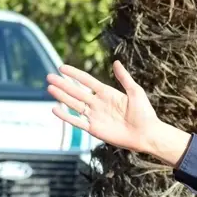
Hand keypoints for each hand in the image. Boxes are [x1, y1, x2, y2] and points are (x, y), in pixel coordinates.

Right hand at [46, 62, 189, 164]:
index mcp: (107, 93)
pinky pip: (77, 122)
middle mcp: (99, 103)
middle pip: (76, 92)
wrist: (147, 134)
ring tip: (49, 88)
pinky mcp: (94, 129)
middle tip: (49, 76)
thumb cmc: (145, 113)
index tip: (62, 67)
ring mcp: (95, 116)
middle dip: (63, 84)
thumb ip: (124, 78)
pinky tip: (55, 109)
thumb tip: (116, 62)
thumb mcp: (135, 92)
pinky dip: (66, 116)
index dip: (74, 74)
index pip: (87, 81)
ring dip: (62, 96)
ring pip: (74, 104)